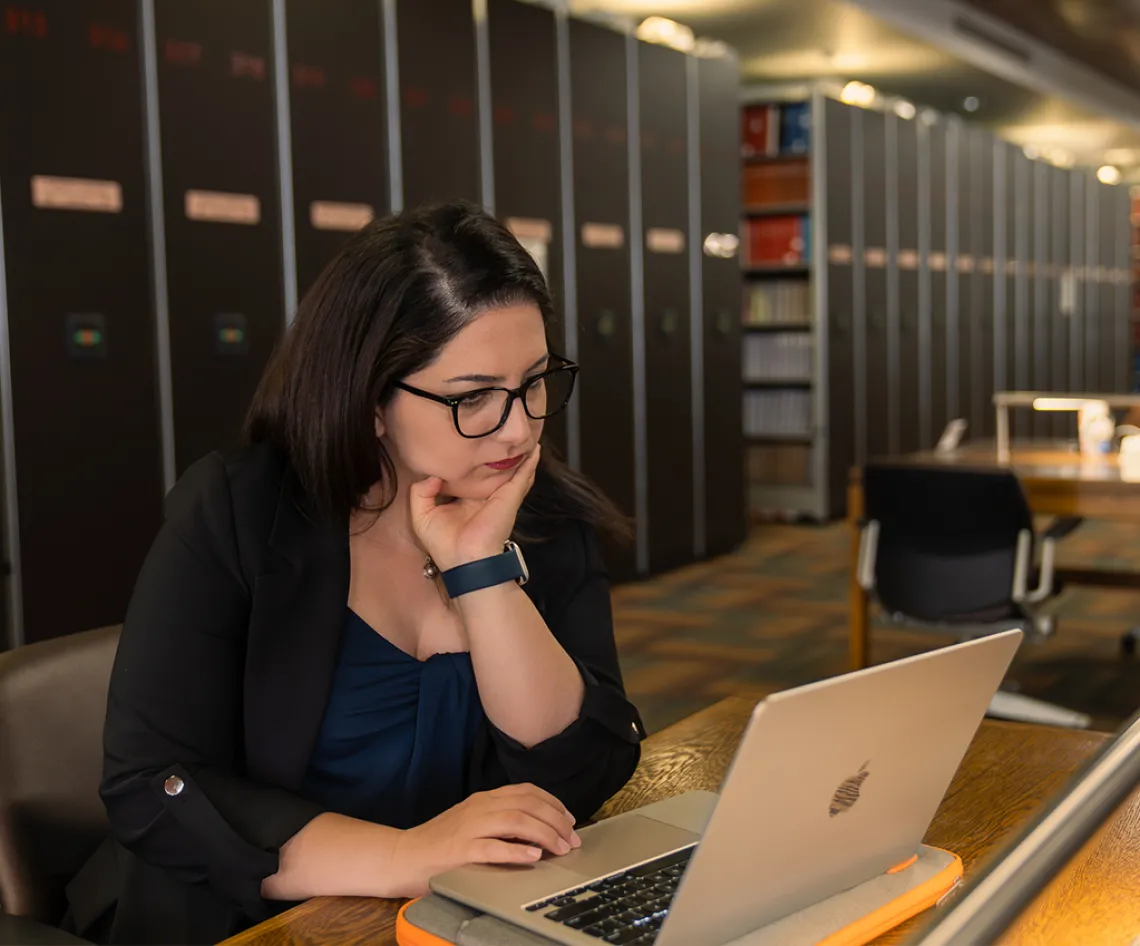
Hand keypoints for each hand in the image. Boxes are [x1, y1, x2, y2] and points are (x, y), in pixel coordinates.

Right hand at [395, 783, 580, 895]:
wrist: (404, 855)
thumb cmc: (441, 843)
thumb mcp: (474, 823)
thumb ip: (501, 821)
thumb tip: (539, 828)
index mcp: (484, 799)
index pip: (527, 791)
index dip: (554, 803)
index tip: (570, 819)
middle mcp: (479, 807)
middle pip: (527, 804)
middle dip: (556, 820)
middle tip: (572, 839)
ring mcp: (469, 828)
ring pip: (516, 820)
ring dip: (544, 834)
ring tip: (561, 848)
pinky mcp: (460, 851)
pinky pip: (493, 847)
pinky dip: (516, 850)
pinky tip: (533, 855)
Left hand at [409, 445, 540, 570]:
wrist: (466, 558)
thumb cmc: (445, 543)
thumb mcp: (421, 515)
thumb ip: (420, 491)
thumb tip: (434, 473)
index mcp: (464, 500)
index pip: (468, 476)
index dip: (466, 462)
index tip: (462, 445)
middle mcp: (483, 496)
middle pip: (492, 471)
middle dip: (495, 455)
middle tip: (496, 436)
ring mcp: (499, 495)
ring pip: (511, 471)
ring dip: (518, 456)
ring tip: (522, 438)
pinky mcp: (511, 496)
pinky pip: (523, 474)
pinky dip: (531, 462)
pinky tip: (536, 448)